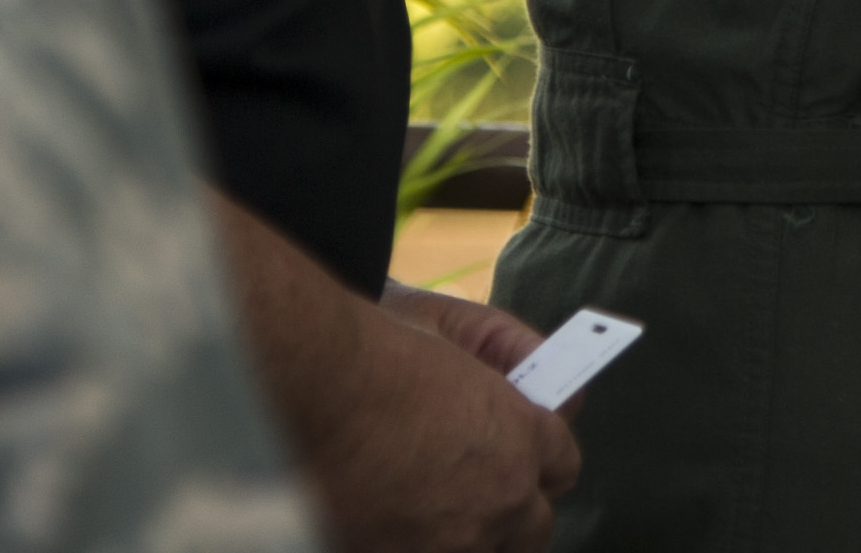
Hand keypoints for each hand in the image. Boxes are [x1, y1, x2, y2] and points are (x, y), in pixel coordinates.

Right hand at [215, 198, 578, 552]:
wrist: (299, 385)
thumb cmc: (372, 348)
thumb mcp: (452, 329)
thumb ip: (513, 355)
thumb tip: (560, 389)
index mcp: (520, 439)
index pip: (562, 465)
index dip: (541, 458)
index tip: (525, 457)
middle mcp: (496, 501)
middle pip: (532, 529)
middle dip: (514, 510)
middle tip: (481, 493)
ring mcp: (445, 544)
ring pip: (482, 552)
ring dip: (467, 535)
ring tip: (432, 510)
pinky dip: (410, 544)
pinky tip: (388, 521)